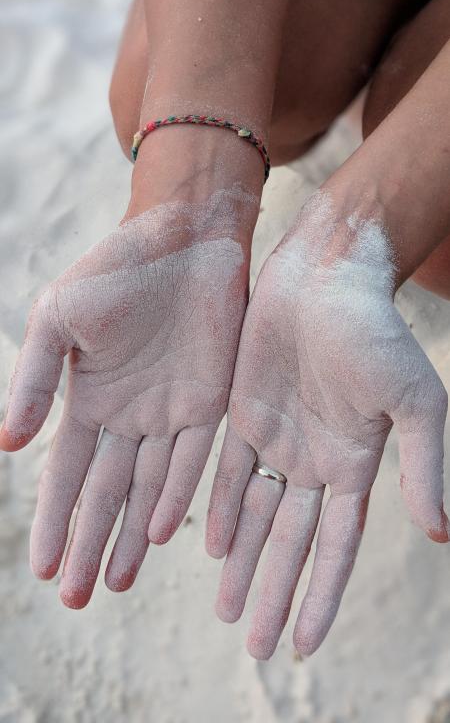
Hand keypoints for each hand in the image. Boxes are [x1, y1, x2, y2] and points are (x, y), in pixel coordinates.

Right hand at [1, 186, 256, 607]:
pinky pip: (192, 461)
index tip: (44, 568)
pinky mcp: (209, 403)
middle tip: (78, 599)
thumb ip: (34, 382)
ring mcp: (168, 412)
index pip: (66, 475)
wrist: (185, 238)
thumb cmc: (116, 270)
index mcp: (86, 398)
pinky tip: (163, 532)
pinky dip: (177, 497)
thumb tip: (8, 446)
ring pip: (147, 489)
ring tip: (116, 581)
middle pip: (104, 494)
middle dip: (89, 544)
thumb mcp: (59, 320)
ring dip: (132, 535)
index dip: (55, 522)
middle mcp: (126, 415)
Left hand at [206, 191, 448, 658]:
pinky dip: (220, 508)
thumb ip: (422, 465)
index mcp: (355, 465)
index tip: (300, 643)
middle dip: (273, 591)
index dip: (320, 596)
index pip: (336, 548)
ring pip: (257, 515)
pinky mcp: (243, 412)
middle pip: (291, 543)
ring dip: (243, 561)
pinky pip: (226, 471)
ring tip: (226, 608)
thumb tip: (441, 534)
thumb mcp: (413, 401)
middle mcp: (315, 460)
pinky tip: (209, 543)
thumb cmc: (375, 331)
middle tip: (252, 645)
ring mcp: (278, 437)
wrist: (327, 274)